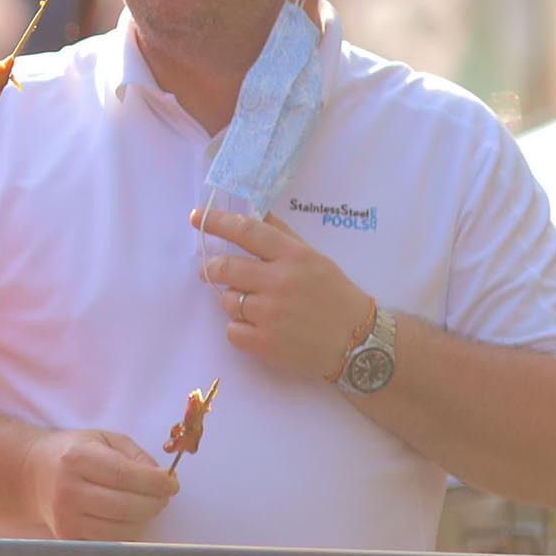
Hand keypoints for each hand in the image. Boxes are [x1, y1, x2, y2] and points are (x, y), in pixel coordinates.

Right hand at [24, 428, 180, 539]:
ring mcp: (67, 518)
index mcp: (77, 458)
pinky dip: (126, 533)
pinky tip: (125, 518)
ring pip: (123, 530)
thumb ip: (136, 455)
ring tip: (143, 505)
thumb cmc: (74, 453)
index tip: (172, 483)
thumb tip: (164, 479)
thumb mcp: (103, 439)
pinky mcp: (69, 538)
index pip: (126, 475)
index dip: (157, 482)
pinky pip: (112, 543)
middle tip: (162, 495)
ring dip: (143, 519)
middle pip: (128, 506)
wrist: (31, 473)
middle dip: (156, 502)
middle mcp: (68, 490)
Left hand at [192, 207, 371, 384]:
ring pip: (226, 300)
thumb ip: (282, 236)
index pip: (246, 230)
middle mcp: (279, 281)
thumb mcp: (315, 259)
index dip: (217, 221)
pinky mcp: (266, 343)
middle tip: (214, 271)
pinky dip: (239, 330)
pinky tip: (259, 329)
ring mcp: (271, 313)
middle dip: (213, 268)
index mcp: (293, 256)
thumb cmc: (336, 296)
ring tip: (254, 307)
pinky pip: (231, 330)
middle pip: (225, 267)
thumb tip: (256, 212)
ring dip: (233, 302)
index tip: (196, 217)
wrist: (359, 343)